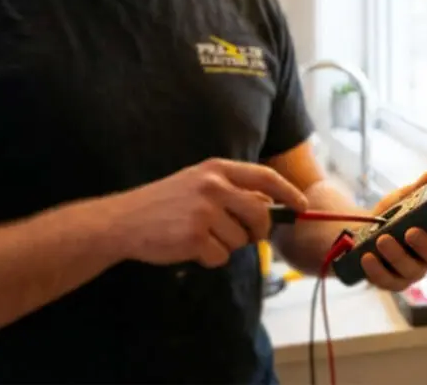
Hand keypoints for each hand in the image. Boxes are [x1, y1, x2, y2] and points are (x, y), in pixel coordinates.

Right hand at [102, 158, 307, 268]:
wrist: (123, 221)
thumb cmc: (165, 204)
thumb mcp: (199, 183)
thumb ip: (232, 190)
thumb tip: (269, 208)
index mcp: (217, 169)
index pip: (265, 178)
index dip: (289, 192)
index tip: (302, 206)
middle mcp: (213, 186)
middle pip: (260, 215)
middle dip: (257, 231)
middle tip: (243, 235)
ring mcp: (204, 211)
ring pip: (241, 240)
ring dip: (226, 245)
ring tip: (199, 235)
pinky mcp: (194, 237)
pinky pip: (221, 256)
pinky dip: (209, 258)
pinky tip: (189, 247)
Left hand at [361, 166, 426, 291]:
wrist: (361, 233)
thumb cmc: (391, 215)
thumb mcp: (404, 197)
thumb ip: (422, 185)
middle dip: (425, 246)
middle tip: (410, 232)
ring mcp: (412, 271)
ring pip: (412, 271)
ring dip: (397, 255)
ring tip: (381, 239)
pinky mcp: (392, 282)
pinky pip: (388, 282)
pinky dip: (377, 271)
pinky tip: (367, 257)